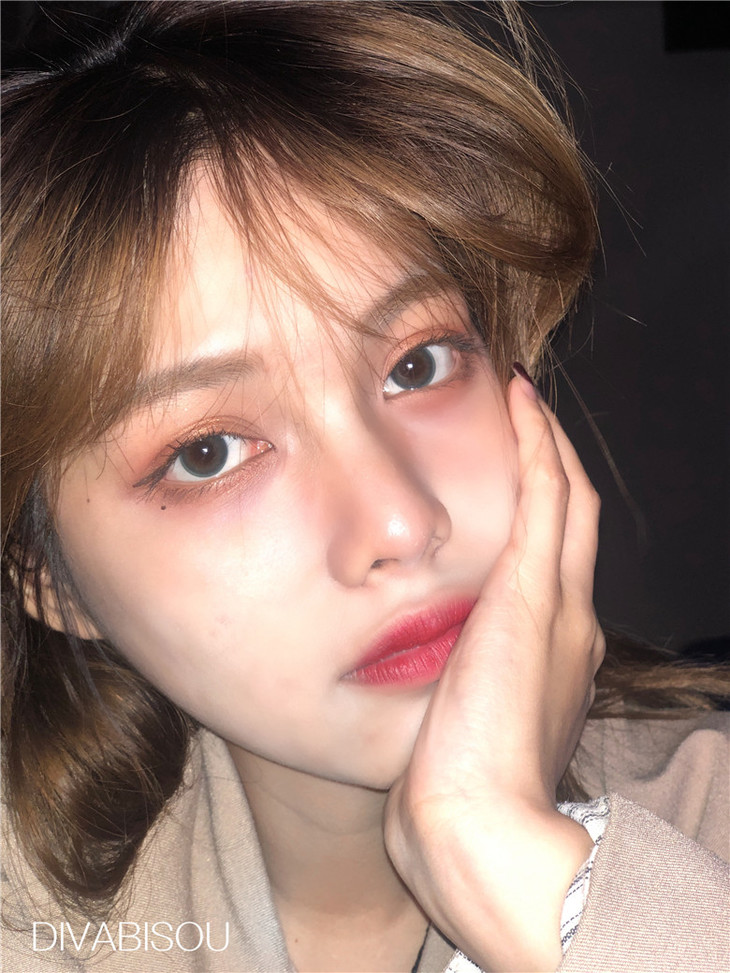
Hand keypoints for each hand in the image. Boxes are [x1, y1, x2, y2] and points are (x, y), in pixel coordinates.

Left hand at [384, 370, 604, 971]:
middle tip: (527, 416)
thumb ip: (461, 693)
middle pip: (574, 519)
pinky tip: (518, 400)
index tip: (518, 475)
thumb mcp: (467, 729)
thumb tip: (432, 682)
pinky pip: (546, 494)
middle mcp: (571, 621)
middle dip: (554, 464)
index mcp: (555, 655)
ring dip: (548, 441)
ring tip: (524, 396)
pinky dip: (538, 444)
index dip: (544, 513)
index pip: (555, 563)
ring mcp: (558, 604)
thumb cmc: (457, 792)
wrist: (475, 826)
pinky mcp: (532, 592)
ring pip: (568, 497)